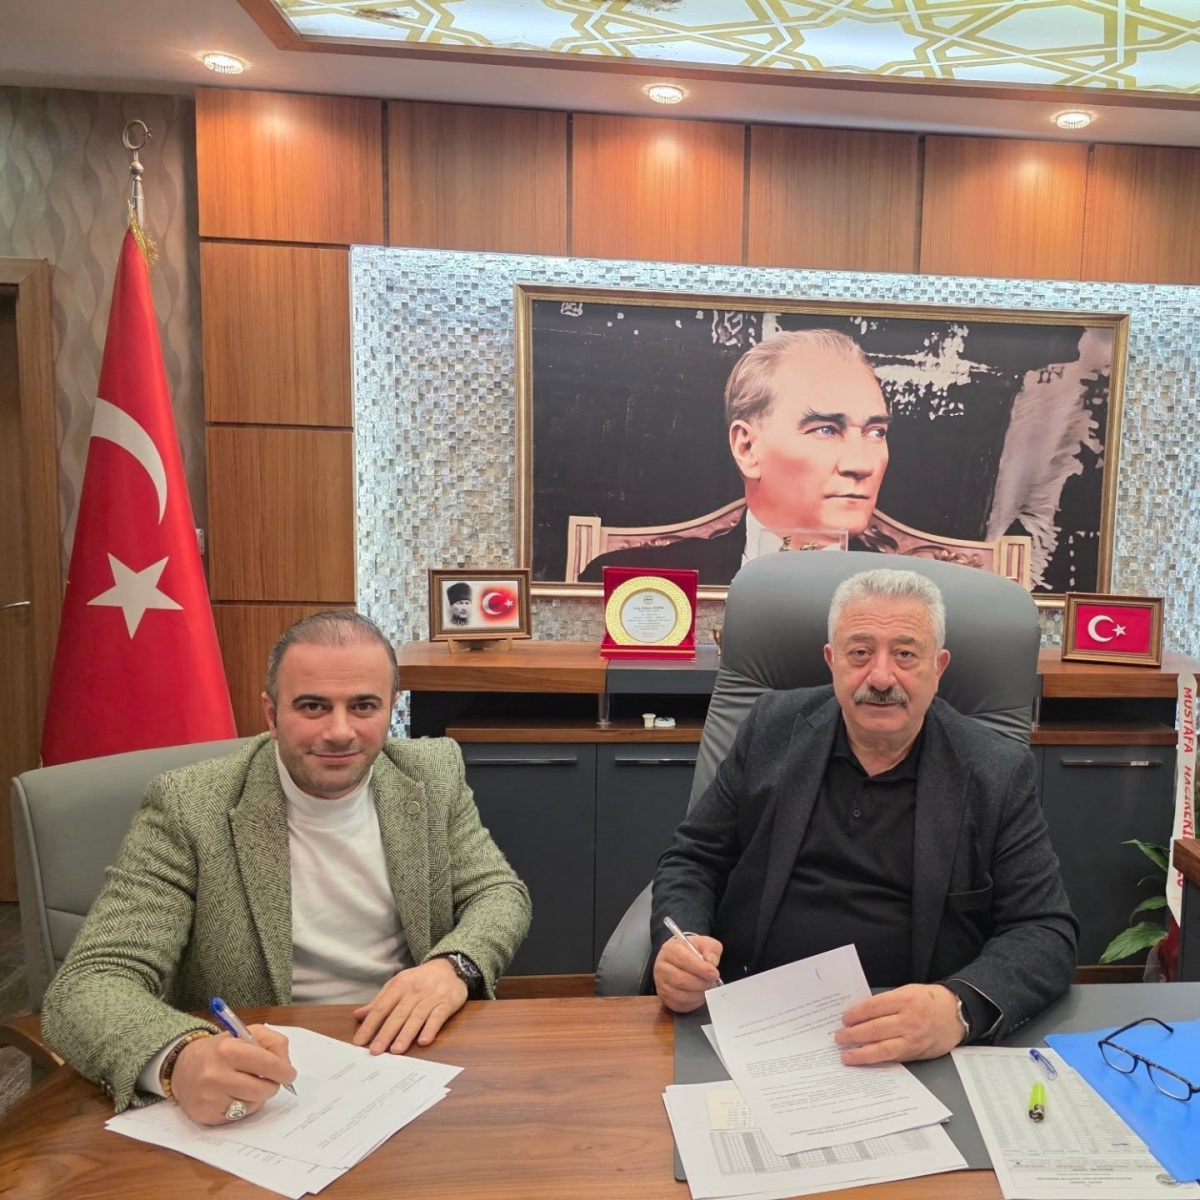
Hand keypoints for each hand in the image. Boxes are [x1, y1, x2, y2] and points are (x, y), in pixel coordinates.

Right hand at [170, 1026, 295, 1125]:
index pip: (267, 1064)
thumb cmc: (220, 1048)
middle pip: (263, 1089)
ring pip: (253, 1104)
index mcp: (228, 1049)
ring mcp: (209, 1098)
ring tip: (246, 1084)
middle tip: (270, 1080)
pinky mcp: (206, 1116)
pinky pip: (238, 1116)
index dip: (284, 1071)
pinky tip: (232, 1095)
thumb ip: (272, 1042)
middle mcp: (216, 1075)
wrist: (181, 1066)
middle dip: (272, 1085)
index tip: (289, 1074)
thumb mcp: (245, 1033)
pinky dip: (242, 1106)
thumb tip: (286, 1066)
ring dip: (257, 1096)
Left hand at [352, 958, 467, 1054]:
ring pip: (417, 1017)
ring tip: (396, 1050)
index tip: (360, 1041)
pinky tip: (424, 1041)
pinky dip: (431, 1028)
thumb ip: (379, 1001)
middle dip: (386, 1033)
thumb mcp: (398, 984)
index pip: (381, 1007)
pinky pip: (438, 1017)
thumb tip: (358, 1015)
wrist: (449, 967)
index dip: (370, 1024)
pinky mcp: (447, 1003)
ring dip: (406, 1034)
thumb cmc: (419, 980)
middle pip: (398, 1014)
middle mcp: (414, 990)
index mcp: (399, 985)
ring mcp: (431, 996)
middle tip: (375, 1050)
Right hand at [653, 934, 722, 1013]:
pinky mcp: (665, 998)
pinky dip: (694, 1002)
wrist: (680, 961)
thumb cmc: (692, 952)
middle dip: (701, 983)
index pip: (683, 959)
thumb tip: (711, 961)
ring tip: (707, 987)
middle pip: (681, 979)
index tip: (714, 973)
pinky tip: (700, 994)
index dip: (701, 968)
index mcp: (670, 949)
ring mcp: (661, 984)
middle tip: (712, 982)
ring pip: (680, 995)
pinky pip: (680, 1005)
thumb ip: (711, 948)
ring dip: (699, 994)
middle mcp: (661, 967)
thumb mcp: (704, 943)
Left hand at [834, 983, 964, 1064]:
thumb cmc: (930, 1000)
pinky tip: (866, 1059)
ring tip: (847, 1055)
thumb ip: (887, 1002)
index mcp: (905, 1000)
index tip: (844, 1019)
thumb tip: (862, 1013)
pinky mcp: (917, 1053)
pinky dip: (877, 1059)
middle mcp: (909, 1020)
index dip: (855, 1014)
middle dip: (853, 1035)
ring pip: (883, 1049)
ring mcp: (913, 1039)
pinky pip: (894, 1057)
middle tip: (839, 1038)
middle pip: (875, 1029)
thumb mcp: (908, 991)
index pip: (873, 1008)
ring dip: (862, 1053)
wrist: (957, 1013)